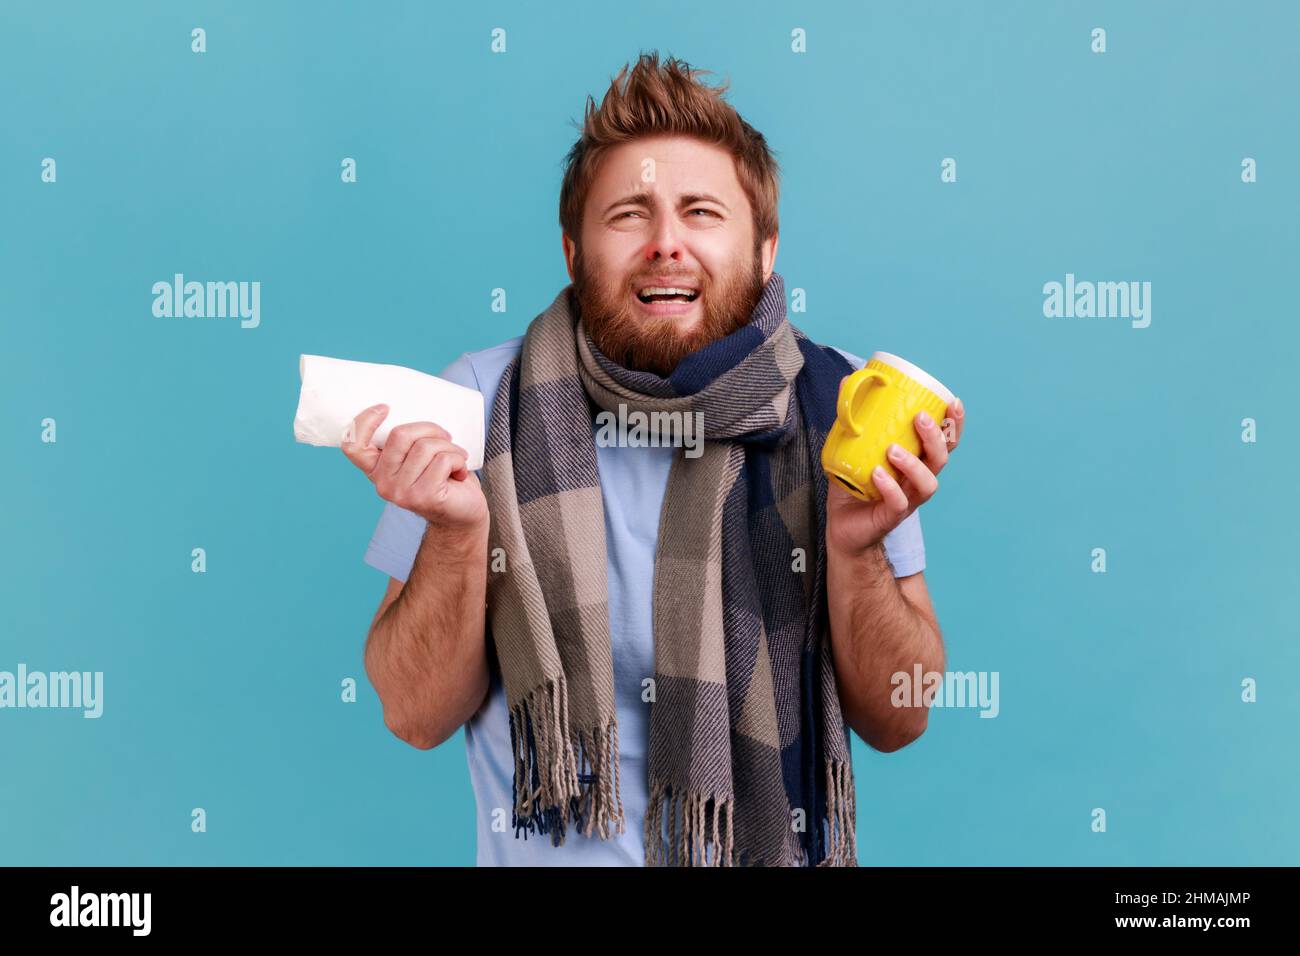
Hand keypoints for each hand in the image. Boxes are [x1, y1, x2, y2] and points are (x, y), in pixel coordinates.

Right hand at [342, 404, 488, 532]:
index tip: (385, 408)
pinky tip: (460, 472)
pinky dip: (458, 459)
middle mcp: (382, 483)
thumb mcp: (416, 456)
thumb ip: (406, 442)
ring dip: (449, 447)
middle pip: (400, 435)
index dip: (364, 421)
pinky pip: (444, 460)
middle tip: (445, 438)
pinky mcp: (424, 496)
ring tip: (456, 457)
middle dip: (430, 429)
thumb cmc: (442, 477)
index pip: (353, 445)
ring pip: (426, 447)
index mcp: (375, 469)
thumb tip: (410, 410)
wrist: (463, 511)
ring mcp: (401, 492)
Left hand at [826, 396, 964, 554]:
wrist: (841, 526)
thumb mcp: (851, 446)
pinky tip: (878, 474)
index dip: (954, 424)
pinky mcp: (891, 516)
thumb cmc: (853, 485)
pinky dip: (890, 488)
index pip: (944, 442)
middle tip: (919, 418)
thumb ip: (852, 418)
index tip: (953, 402)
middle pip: (941, 458)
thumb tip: (846, 381)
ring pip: (927, 483)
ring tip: (893, 450)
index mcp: (916, 461)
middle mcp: (916, 480)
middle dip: (936, 437)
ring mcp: (907, 500)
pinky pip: (898, 503)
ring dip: (914, 464)